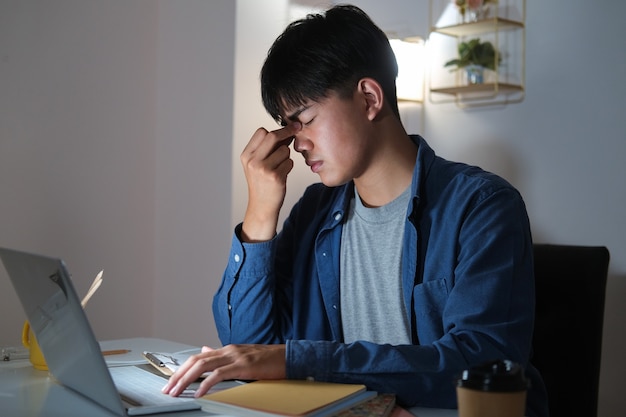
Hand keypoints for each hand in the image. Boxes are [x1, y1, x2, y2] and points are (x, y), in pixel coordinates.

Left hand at [162, 344, 286, 397]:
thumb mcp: (242, 356)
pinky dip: (206, 383)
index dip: (182, 369)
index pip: (198, 357)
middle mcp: (228, 350)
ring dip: (186, 379)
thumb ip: (223, 355)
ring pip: (203, 365)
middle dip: (178, 375)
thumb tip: (205, 349)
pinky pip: (220, 374)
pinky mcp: (243, 365)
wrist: (288, 357)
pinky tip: (198, 392)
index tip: (171, 382)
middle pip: (196, 360)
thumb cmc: (268, 359)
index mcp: (227, 349)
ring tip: (177, 391)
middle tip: (167, 389)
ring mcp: (235, 356)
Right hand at [240, 123, 301, 241]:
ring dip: (287, 156)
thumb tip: (286, 131)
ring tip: (280, 167)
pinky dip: (289, 167)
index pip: (261, 132)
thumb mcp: (256, 164)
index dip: (276, 129)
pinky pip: (290, 163)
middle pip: (273, 136)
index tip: (288, 128)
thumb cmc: (261, 183)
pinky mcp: (276, 177)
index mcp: (246, 155)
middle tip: (297, 128)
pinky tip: (282, 175)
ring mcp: (264, 169)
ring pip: (284, 150)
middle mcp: (253, 161)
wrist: (261, 206)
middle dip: (287, 131)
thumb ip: (266, 148)